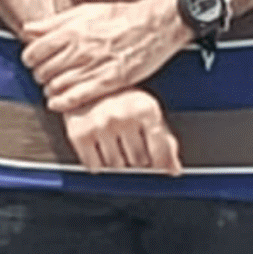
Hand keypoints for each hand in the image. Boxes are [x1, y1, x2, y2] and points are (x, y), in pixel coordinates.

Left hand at [20, 0, 188, 111]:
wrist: (154, 25)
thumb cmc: (122, 17)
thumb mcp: (84, 11)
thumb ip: (54, 22)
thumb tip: (28, 29)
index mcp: (72, 31)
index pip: (35, 51)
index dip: (29, 59)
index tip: (31, 61)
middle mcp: (80, 49)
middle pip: (45, 70)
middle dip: (40, 75)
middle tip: (43, 76)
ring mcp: (94, 66)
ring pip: (58, 85)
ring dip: (51, 89)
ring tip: (52, 88)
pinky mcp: (109, 81)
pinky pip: (78, 97)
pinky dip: (63, 102)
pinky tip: (58, 103)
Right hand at [61, 88, 180, 174]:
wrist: (83, 84)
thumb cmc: (120, 98)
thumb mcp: (147, 113)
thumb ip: (164, 142)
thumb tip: (173, 169)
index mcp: (145, 110)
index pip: (160, 153)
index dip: (160, 164)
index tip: (158, 166)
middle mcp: (122, 116)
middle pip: (138, 162)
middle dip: (136, 159)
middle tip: (130, 144)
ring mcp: (99, 125)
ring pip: (115, 166)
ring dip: (116, 161)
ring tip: (113, 142)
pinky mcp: (79, 134)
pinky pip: (94, 166)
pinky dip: (97, 163)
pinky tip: (98, 146)